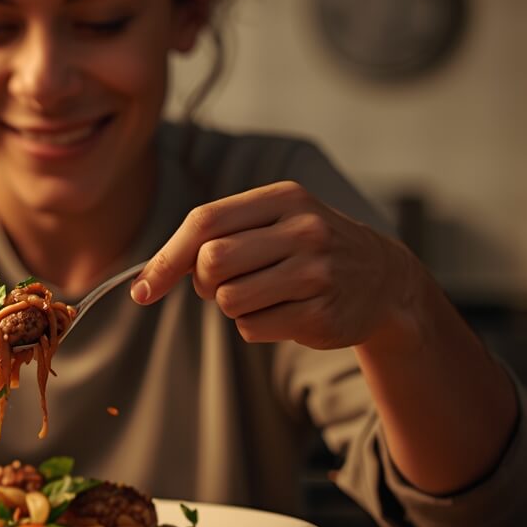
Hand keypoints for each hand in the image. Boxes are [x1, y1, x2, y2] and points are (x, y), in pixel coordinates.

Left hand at [131, 180, 415, 349]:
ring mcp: (317, 272)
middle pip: (211, 263)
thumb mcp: (273, 221)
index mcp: (284, 197)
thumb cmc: (307, 248)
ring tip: (264, 294)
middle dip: (204, 282)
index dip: (166, 258)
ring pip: (229, 301)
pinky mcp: (323, 314)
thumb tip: (145, 281)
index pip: (205, 222)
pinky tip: (285, 311)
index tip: (141, 290)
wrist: (384, 279)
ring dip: (232, 306)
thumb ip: (215, 236)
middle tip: (223, 284)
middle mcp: (304, 229)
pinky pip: (252, 328)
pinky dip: (254, 326)